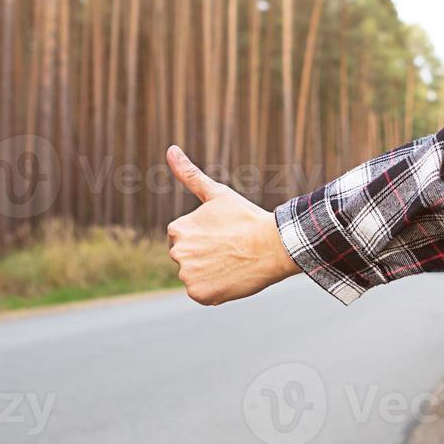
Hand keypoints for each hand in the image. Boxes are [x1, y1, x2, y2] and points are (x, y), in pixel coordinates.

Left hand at [165, 146, 300, 305]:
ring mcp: (187, 276)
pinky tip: (231, 277)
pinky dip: (216, 289)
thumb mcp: (217, 193)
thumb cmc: (247, 217)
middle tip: (230, 249)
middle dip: (205, 255)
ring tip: (232, 262)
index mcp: (177, 229)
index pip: (185, 239)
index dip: (206, 238)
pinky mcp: (200, 294)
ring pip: (196, 276)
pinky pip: (204, 293)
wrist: (274, 246)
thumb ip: (189, 174)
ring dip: (211, 273)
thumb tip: (170, 149)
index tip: (224, 234)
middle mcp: (177, 253)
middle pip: (188, 258)